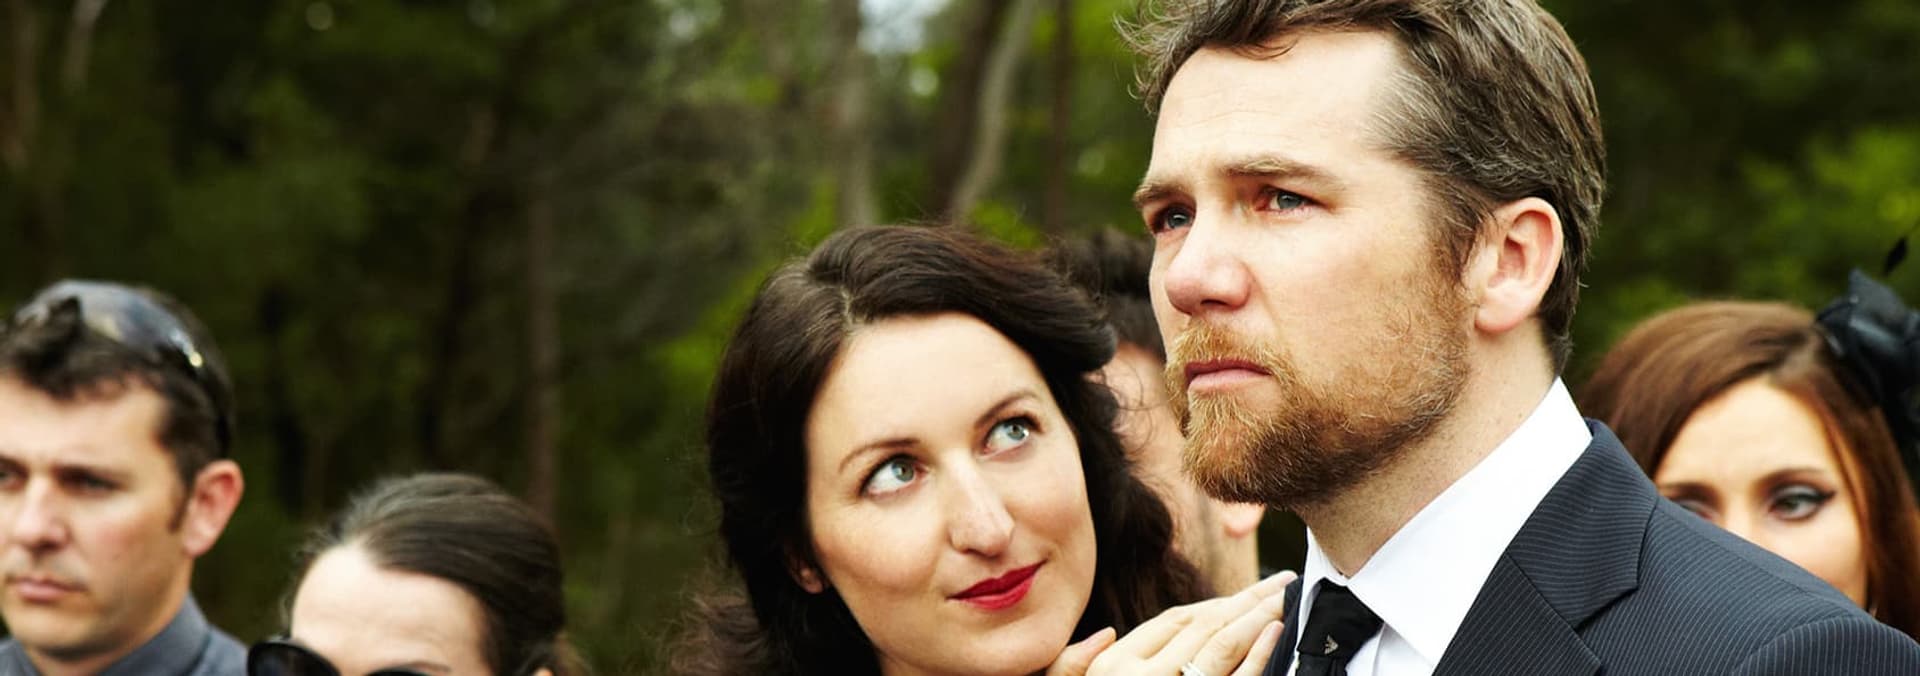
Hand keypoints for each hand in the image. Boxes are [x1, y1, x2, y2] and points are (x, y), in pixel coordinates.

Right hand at [1047, 570, 1296, 675]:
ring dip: (1258, 614)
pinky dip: (1258, 651)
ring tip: (1285, 595)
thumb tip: (1104, 633)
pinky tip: (1276, 630)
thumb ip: (1072, 665)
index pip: (1172, 620)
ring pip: (1223, 643)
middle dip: (1246, 598)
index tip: (1241, 594)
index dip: (1211, 602)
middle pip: (1204, 625)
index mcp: (1114, 667)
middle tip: (1281, 580)